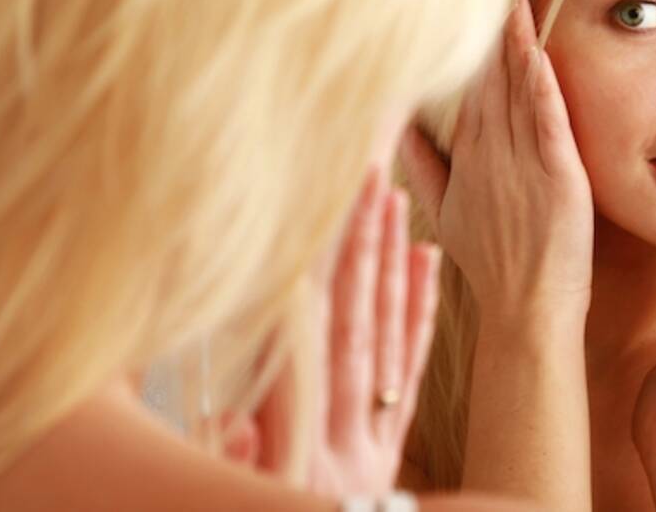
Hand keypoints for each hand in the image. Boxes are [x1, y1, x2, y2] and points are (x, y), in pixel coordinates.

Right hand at [223, 166, 441, 495]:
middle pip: (357, 325)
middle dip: (359, 251)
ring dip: (388, 268)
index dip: (326, 275)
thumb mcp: (263, 504)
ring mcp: (372, 439)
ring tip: (397, 202)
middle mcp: (350, 433)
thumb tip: (229, 418)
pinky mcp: (387, 452)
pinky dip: (418, 317)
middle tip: (371, 176)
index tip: (333, 212)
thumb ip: (248, 466)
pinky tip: (426, 262)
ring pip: (386, 338)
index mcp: (317, 447)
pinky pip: (410, 374)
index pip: (322, 343)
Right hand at [399, 0, 592, 327]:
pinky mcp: (557, 179)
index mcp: (469, 158)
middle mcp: (491, 155)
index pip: (471, 90)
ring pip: (517, 94)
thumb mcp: (446, 214)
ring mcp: (521, 166)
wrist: (525, 311)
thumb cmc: (491, 263)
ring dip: (516, 46)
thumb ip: (425, 167)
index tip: (474, 4)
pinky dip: (542, 88)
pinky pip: (547, 124)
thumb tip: (401, 127)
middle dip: (491, 31)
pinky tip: (538, 55)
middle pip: (490, 82)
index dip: (473, 47)